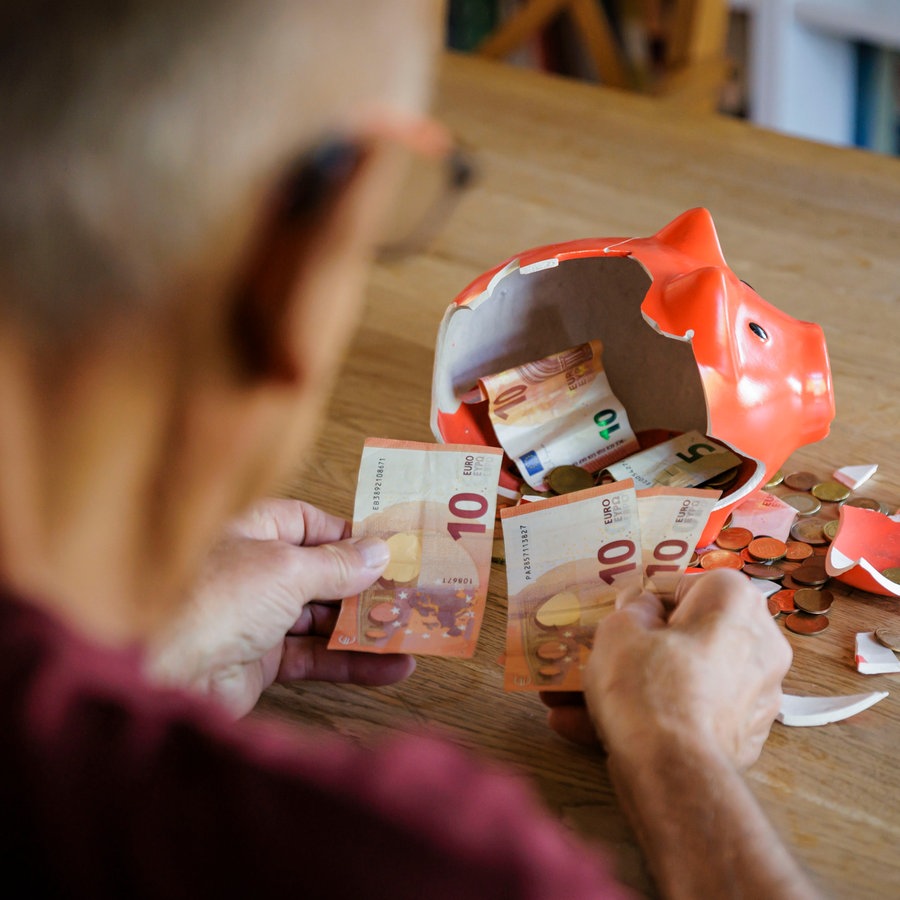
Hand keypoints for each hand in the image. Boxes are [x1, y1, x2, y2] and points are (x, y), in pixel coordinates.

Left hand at [146, 498, 414, 717]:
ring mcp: (255, 617)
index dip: (350, 536)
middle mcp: (252, 570)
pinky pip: (315, 656)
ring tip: (412, 632)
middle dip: (366, 586)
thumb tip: (381, 551)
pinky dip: (352, 662)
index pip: (309, 523)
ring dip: (367, 627)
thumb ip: (338, 564)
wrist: (159, 674)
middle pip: (321, 573)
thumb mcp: (287, 569)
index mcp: (250, 530)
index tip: (391, 549)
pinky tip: (391, 667)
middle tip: (412, 594)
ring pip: (322, 617)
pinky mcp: (259, 660)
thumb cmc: (213, 600)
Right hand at [543, 569, 791, 769]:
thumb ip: (632, 608)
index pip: (689, 584)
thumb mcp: (618, 629)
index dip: (647, 597)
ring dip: (630, 687)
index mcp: (735, 603)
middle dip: (637, 648)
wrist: (672, 773)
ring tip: (568, 700)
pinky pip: (689, 713)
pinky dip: (649, 717)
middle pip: (687, 636)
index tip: (620, 613)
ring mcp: (756, 696)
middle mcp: (759, 645)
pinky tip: (587, 728)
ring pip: (682, 680)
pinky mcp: (742, 739)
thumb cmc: (645, 684)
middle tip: (599, 654)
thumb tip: (645, 609)